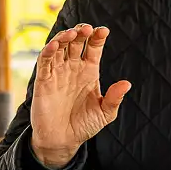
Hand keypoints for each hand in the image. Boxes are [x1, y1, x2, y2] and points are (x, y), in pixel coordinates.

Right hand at [29, 24, 131, 167]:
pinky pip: (44, 61)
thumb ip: (114, 99)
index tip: (103, 31)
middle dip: (81, 32)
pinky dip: (48, 51)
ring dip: (64, 37)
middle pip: (76, 42)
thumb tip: (127, 84)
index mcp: (89, 71)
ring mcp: (57, 72)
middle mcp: (73, 68)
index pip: (94, 48)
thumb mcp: (104, 113)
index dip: (98, 37)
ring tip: (72, 33)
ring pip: (59, 47)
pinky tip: (54, 45)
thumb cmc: (84, 125)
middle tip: (86, 29)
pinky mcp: (43, 80)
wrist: (62, 140)